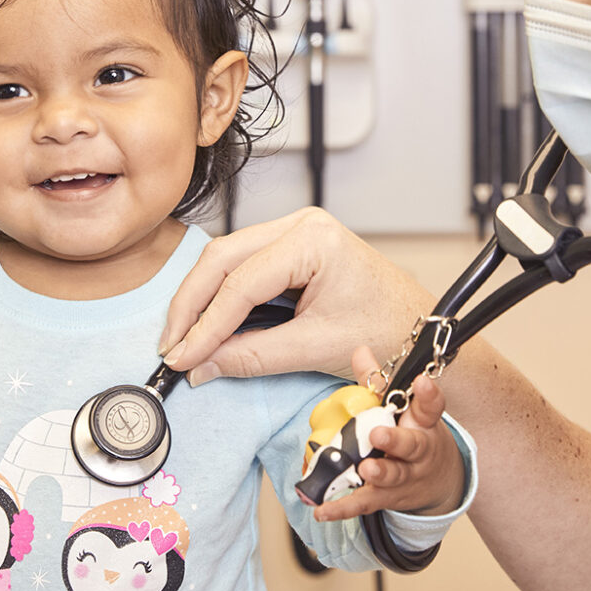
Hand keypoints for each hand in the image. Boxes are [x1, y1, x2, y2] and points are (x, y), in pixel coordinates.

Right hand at [160, 208, 436, 382]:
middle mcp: (301, 224)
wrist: (420, 328)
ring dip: (201, 298)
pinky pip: (243, 265)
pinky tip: (206, 324)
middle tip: (170, 346)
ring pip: (227, 258)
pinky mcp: (292, 246)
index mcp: (314, 240)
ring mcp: (296, 230)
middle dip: (192, 304)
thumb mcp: (315, 348)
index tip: (179, 357)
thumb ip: (253, 356)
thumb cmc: (385, 332)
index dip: (205, 324)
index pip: (242, 282)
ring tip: (182, 340)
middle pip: (224, 258)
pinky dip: (221, 295)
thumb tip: (200, 366)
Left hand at [314, 346, 464, 520]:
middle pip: (411, 445)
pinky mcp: (388, 498)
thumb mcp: (407, 409)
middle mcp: (418, 451)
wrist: (440, 482)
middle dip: (395, 440)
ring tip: (365, 468)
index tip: (421, 382)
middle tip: (379, 433)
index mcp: (424, 422)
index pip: (430, 406)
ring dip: (379, 473)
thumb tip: (359, 350)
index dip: (427, 394)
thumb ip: (380, 382)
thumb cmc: (416, 434)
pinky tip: (322, 511)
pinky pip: (365, 502)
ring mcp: (405, 477)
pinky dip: (343, 508)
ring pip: (393, 476)